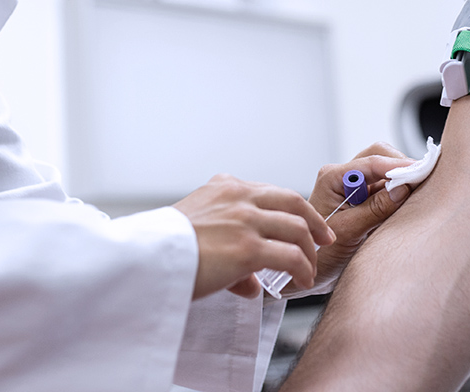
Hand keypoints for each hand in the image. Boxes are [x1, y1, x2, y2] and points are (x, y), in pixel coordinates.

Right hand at [174, 174, 334, 299]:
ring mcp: (245, 221)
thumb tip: (250, 281)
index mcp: (225, 187)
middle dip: (313, 221)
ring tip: (310, 268)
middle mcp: (238, 197)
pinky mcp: (248, 248)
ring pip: (297, 229)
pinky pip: (291, 256)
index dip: (294, 208)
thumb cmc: (164, 248)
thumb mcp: (195, 228)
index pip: (271, 192)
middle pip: (293, 202)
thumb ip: (226, 242)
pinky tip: (303, 281)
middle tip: (324, 238)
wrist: (145, 258)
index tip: (305, 222)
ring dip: (310, 251)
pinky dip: (303, 268)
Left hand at [285, 142, 415, 295]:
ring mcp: (352, 186)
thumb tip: (402, 188)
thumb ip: (376, 209)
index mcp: (332, 178)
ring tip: (414, 198)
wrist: (311, 270)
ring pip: (385, 172)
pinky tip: (404, 207)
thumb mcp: (349, 232)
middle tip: (421, 183)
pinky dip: (397, 194)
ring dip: (401, 182)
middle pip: (379, 158)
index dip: (399, 165)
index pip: (372, 162)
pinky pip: (385, 188)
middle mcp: (342, 177)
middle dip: (401, 168)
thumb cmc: (321, 254)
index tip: (422, 171)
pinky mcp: (362, 198)